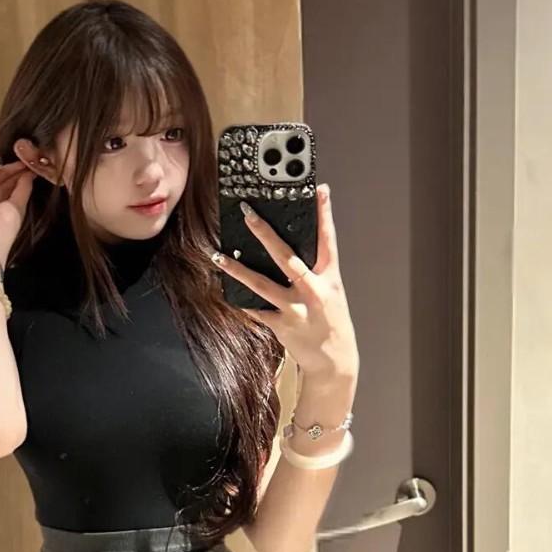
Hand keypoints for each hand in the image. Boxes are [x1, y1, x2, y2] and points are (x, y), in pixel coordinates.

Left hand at [212, 184, 358, 384]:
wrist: (334, 362)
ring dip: (236, 269)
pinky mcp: (281, 325)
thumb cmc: (330, 322)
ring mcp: (296, 309)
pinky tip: (224, 288)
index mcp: (329, 278)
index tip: (319, 190)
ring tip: (217, 255)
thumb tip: (286, 246)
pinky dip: (240, 299)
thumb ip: (314, 270)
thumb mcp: (331, 292)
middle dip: (264, 233)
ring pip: (261, 284)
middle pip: (286, 256)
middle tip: (247, 213)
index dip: (324, 214)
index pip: (327, 240)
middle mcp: (313, 291)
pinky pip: (255, 309)